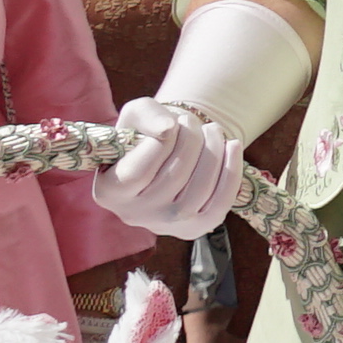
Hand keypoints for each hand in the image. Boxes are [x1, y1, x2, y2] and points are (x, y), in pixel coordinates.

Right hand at [96, 97, 248, 240]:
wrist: (167, 156)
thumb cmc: (147, 134)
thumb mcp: (136, 115)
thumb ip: (146, 114)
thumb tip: (168, 129)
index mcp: (110, 192)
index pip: (138, 171)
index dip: (162, 142)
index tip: (171, 124)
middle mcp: (134, 215)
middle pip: (173, 177)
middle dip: (191, 140)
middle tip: (192, 122)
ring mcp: (166, 226)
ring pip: (199, 190)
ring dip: (213, 152)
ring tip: (212, 130)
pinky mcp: (195, 229)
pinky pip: (219, 205)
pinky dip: (231, 173)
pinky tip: (232, 146)